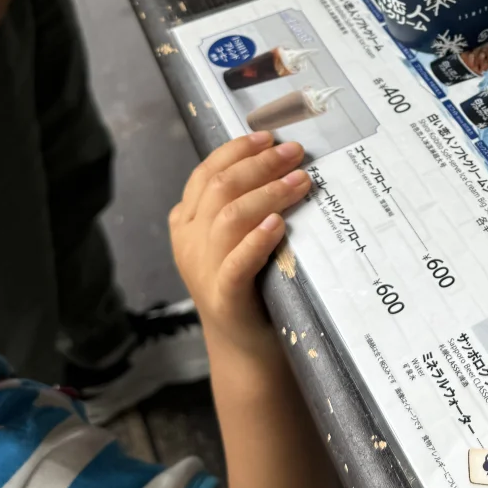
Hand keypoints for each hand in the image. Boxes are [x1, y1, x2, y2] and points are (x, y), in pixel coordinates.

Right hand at [169, 135, 311, 355]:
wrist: (245, 351)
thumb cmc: (250, 286)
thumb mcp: (237, 239)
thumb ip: (244, 205)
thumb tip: (283, 160)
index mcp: (187, 223)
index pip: (206, 173)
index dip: (237, 151)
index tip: (270, 137)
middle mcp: (189, 243)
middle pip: (220, 188)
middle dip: (260, 164)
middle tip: (296, 153)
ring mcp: (203, 271)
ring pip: (229, 218)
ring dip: (268, 193)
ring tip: (301, 181)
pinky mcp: (224, 298)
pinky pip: (236, 264)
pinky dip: (257, 240)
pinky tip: (278, 224)